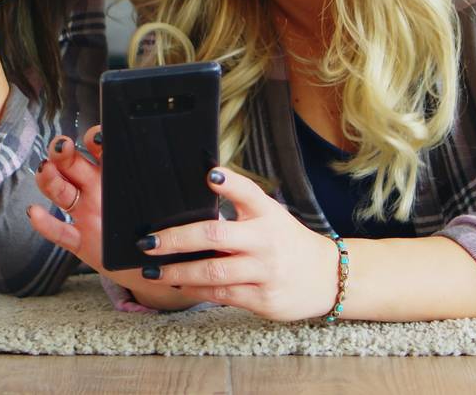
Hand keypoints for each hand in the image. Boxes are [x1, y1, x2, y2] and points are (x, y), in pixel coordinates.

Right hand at [25, 126, 201, 310]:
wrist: (166, 264)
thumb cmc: (173, 225)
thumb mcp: (180, 201)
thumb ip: (185, 182)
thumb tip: (211, 168)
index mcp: (120, 173)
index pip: (101, 147)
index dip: (97, 138)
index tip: (100, 137)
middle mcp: (98, 188)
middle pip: (72, 162)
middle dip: (63, 150)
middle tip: (63, 147)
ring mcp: (86, 213)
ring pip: (60, 190)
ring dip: (50, 178)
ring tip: (47, 171)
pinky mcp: (81, 241)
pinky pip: (59, 232)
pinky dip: (45, 223)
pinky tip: (36, 213)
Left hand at [136, 167, 339, 320]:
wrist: (326, 278)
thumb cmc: (287, 242)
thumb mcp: (270, 215)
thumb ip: (240, 203)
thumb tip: (202, 187)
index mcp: (269, 215)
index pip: (249, 193)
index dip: (230, 182)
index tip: (209, 175)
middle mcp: (267, 242)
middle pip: (215, 236)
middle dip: (177, 239)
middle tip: (148, 242)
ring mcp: (265, 272)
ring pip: (213, 272)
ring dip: (178, 272)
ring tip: (154, 271)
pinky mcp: (263, 299)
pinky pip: (221, 295)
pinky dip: (196, 290)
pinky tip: (180, 285)